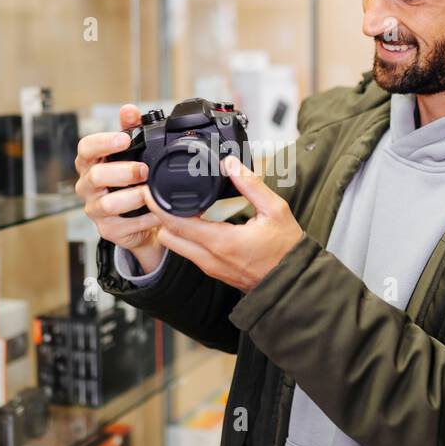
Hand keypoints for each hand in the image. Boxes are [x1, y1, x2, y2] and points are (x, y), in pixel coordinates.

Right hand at [74, 104, 165, 273]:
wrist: (140, 219)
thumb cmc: (131, 182)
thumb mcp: (132, 153)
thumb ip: (130, 129)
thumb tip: (129, 110)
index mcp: (92, 162)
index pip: (86, 148)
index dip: (103, 142)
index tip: (124, 139)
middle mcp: (88, 186)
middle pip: (95, 176)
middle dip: (123, 172)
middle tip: (144, 170)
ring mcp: (95, 209)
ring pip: (107, 204)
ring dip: (132, 197)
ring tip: (150, 193)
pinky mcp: (107, 230)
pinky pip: (124, 225)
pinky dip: (143, 218)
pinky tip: (157, 213)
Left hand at [145, 156, 303, 291]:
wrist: (294, 282)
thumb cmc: (287, 250)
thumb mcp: (275, 210)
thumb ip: (251, 185)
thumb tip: (232, 163)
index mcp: (222, 242)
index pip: (176, 224)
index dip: (158, 206)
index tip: (151, 191)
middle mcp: (210, 258)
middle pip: (167, 237)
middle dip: (159, 217)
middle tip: (159, 197)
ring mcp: (211, 267)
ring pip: (176, 247)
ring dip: (171, 228)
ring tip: (176, 207)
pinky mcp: (214, 271)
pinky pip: (188, 253)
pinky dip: (183, 238)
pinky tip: (193, 222)